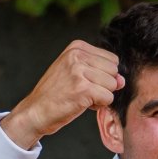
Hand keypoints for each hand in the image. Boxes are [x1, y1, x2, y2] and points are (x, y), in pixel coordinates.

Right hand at [0, 40, 125, 149]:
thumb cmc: (56, 94)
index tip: (83, 81)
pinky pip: (108, 98)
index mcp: (77, 47)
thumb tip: (122, 81)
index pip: (112, 60)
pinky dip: (98, 106)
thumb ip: (101, 72)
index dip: (103, 75)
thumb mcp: (76, 74)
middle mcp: (77, 55)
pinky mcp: (82, 89)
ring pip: (112, 85)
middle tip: (82, 91)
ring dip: (101, 96)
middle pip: (114, 71)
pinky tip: (81, 104)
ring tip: (80, 97)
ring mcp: (79, 71)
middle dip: (104, 85)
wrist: (35, 111)